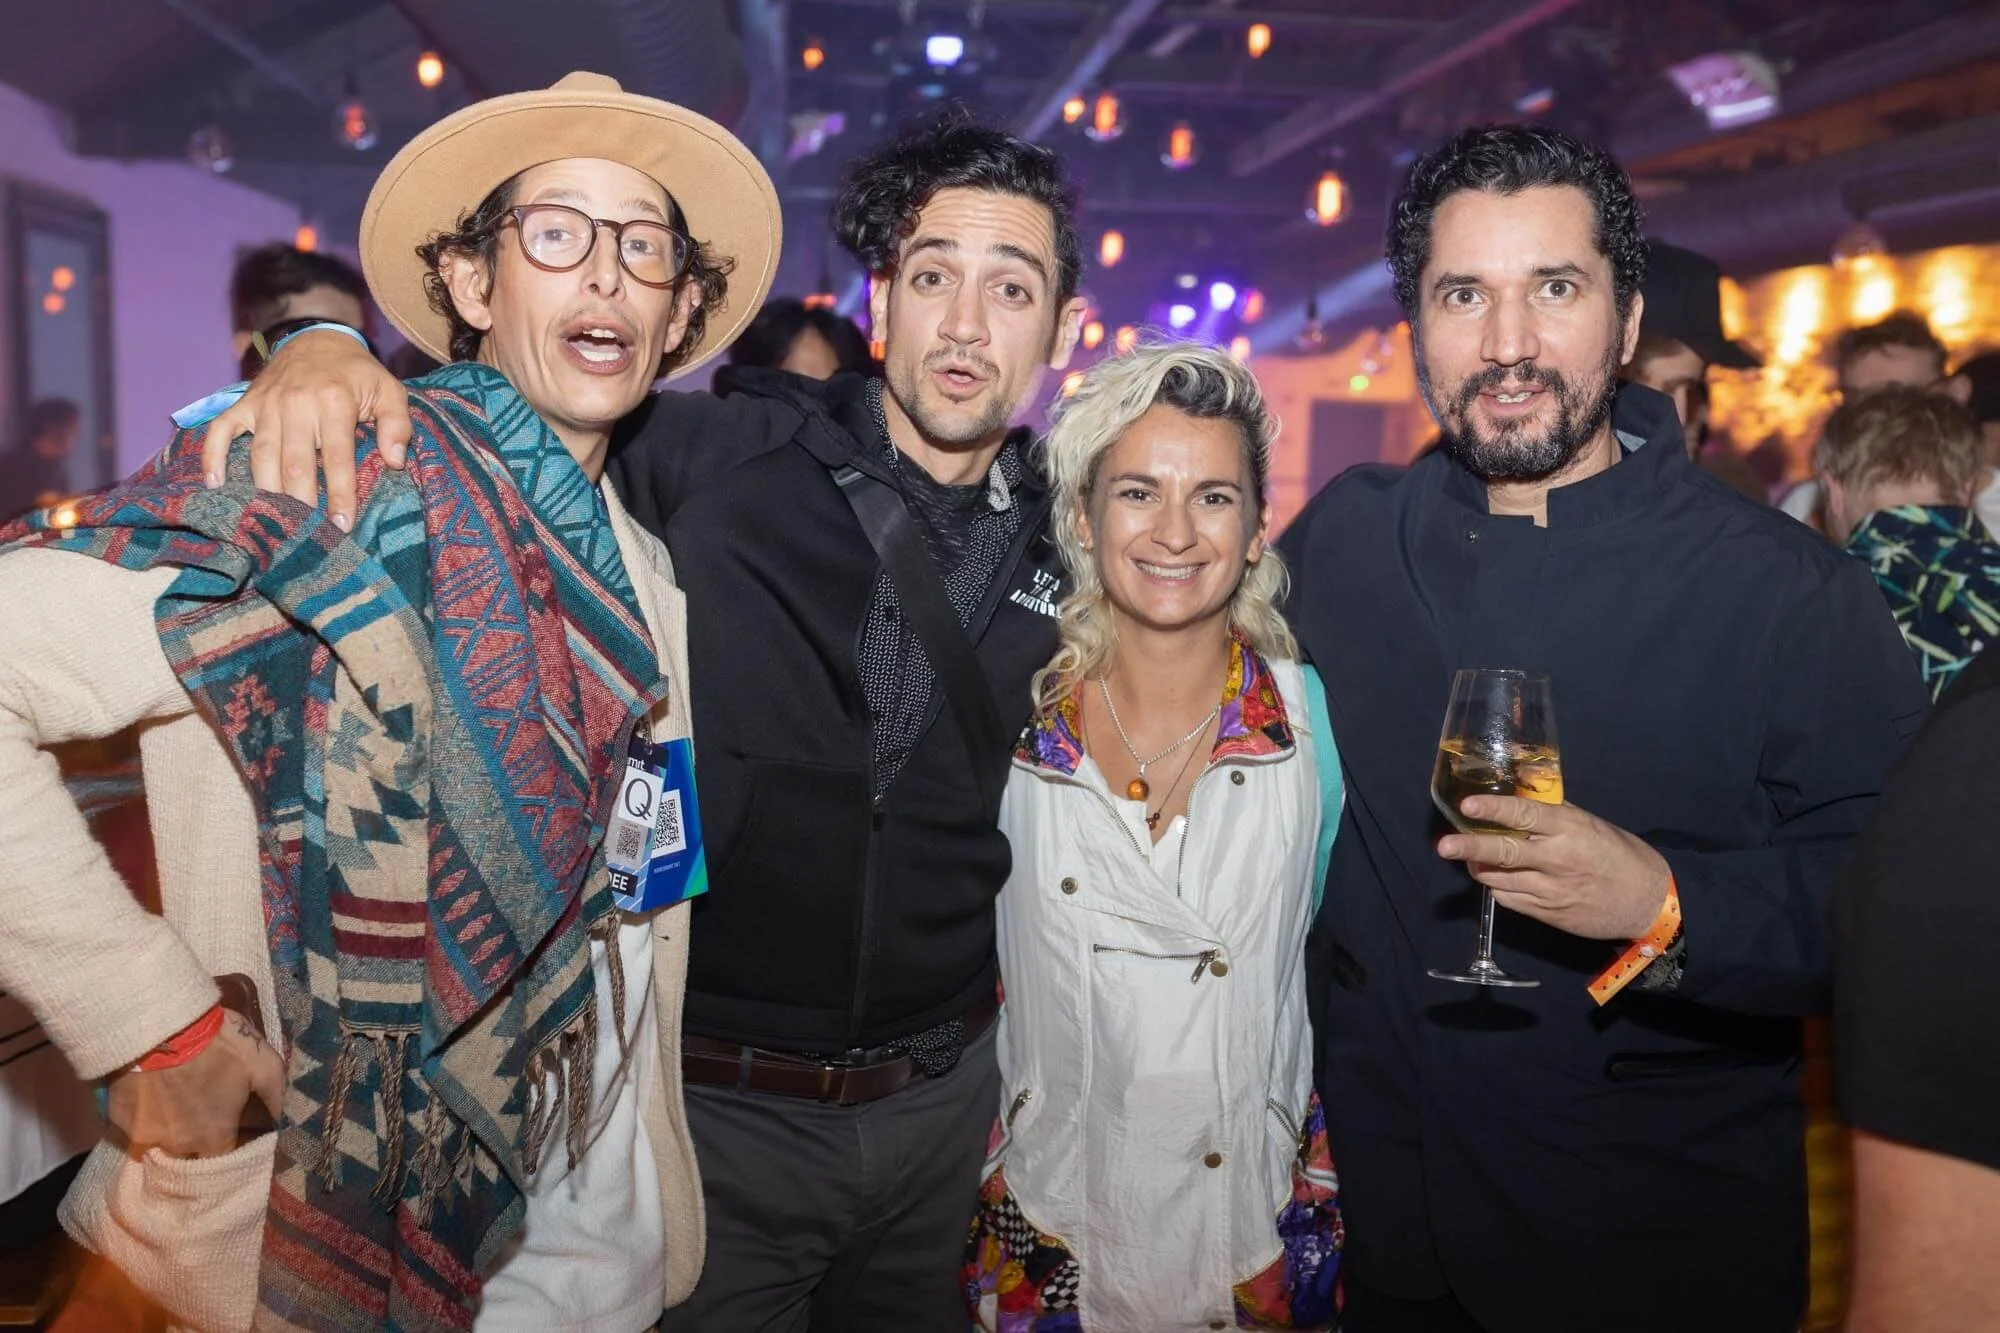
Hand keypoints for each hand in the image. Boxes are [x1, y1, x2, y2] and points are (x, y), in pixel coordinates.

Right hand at [105, 1011, 285, 1158]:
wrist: (162, 1022)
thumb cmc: (219, 1045)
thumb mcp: (265, 1065)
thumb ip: (277, 1098)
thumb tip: (287, 1121)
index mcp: (212, 1138)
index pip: (223, 1160)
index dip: (229, 1145)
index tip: (232, 1129)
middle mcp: (177, 1145)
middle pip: (190, 1153)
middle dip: (199, 1137)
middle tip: (204, 1109)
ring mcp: (143, 1134)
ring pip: (161, 1140)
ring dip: (171, 1126)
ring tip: (177, 1100)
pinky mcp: (117, 1118)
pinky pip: (136, 1124)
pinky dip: (145, 1113)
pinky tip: (152, 1093)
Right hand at [198, 329, 409, 530]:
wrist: (317, 337)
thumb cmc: (357, 373)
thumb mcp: (389, 391)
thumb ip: (398, 425)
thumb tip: (394, 461)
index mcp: (334, 401)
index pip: (337, 457)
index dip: (339, 494)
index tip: (342, 525)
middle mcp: (296, 403)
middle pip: (294, 463)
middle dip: (301, 502)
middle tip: (308, 534)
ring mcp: (266, 404)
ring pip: (261, 455)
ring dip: (267, 491)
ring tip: (275, 523)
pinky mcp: (245, 403)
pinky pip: (221, 430)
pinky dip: (213, 456)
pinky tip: (214, 485)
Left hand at [1437, 795, 1670, 940]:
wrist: (1648, 901)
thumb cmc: (1621, 855)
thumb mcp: (1592, 825)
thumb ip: (1555, 812)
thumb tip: (1522, 793)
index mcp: (1570, 829)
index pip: (1525, 814)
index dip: (1493, 809)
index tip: (1468, 806)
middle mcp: (1557, 859)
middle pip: (1505, 852)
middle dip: (1470, 848)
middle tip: (1444, 846)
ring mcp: (1551, 890)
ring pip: (1500, 879)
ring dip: (1479, 867)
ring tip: (1468, 856)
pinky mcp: (1548, 913)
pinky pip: (1510, 899)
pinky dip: (1497, 887)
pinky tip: (1495, 878)